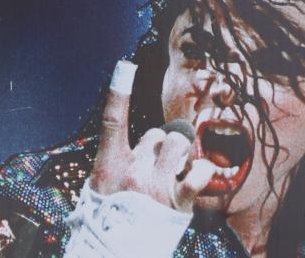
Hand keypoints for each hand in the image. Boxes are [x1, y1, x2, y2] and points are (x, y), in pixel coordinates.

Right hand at [91, 61, 216, 211]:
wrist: (112, 253)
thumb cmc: (110, 219)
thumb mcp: (101, 189)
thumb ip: (119, 162)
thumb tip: (147, 142)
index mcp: (108, 167)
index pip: (112, 121)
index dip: (118, 91)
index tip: (124, 65)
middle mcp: (132, 172)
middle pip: (156, 135)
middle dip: (160, 147)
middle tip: (155, 170)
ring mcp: (155, 186)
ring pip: (179, 144)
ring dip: (181, 154)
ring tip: (174, 172)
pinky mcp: (177, 202)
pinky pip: (199, 173)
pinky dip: (202, 172)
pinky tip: (198, 178)